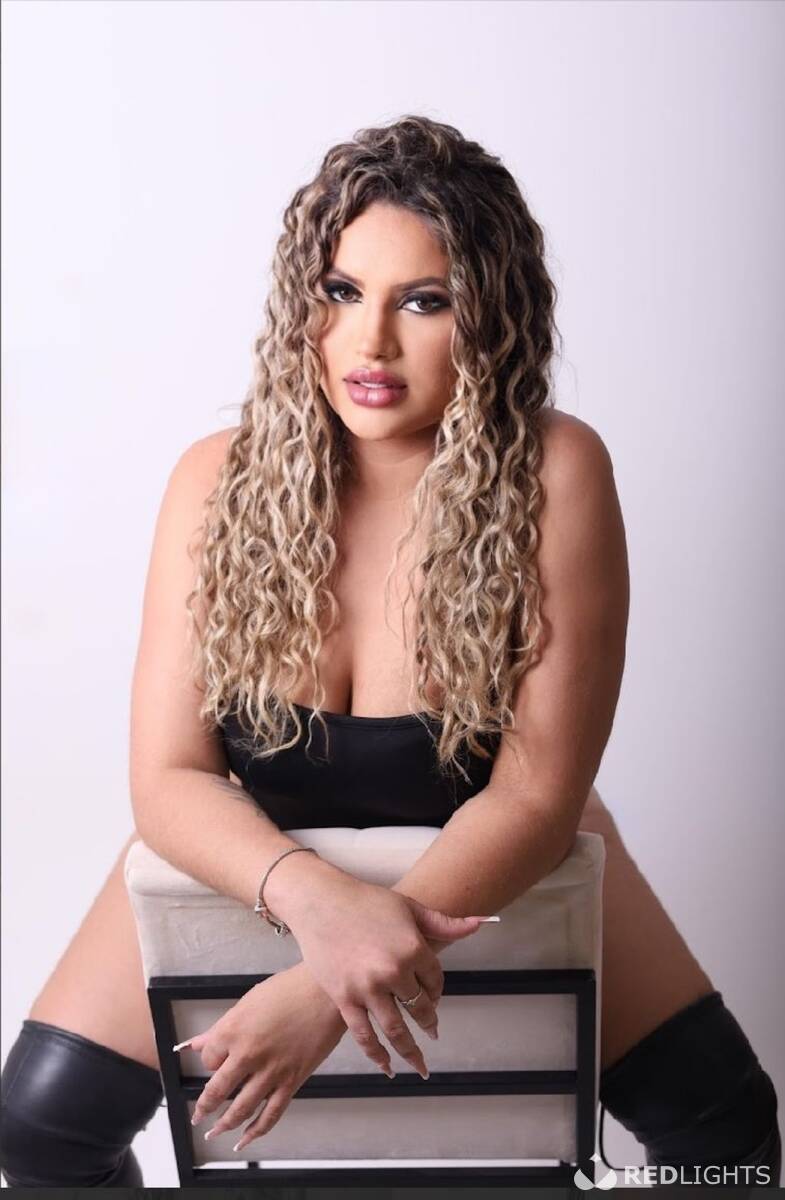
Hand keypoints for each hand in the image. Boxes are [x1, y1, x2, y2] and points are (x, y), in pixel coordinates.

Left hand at [181, 962, 350, 1151]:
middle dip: (204, 1106)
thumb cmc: (289, 990)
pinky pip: (270, 1114)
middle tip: (198, 1115)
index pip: (208, 1059)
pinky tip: (244, 1140)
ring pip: (240, 1109)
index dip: (209, 1061)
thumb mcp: (248, 1002)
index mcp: (233, 1030)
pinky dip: (255, 1132)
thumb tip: (195, 1043)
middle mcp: (248, 1054)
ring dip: (224, 1125)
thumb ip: (221, 1028)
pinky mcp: (291, 1082)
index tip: (214, 1061)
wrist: (326, 993)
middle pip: (217, 1090)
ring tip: (214, 1132)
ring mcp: (270, 1072)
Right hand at [284, 874, 489, 1078]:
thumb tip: (480, 923)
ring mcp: (367, 989)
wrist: (319, 901)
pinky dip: (377, 1055)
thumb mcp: (408, 906)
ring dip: (410, 1051)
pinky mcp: (344, 998)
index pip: (435, 980)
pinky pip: (364, 1035)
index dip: (437, 989)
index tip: (433, 995)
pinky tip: (387, 1066)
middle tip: (433, 1032)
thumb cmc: (365, 900)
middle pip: (420, 1007)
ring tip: (420, 1065)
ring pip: (396, 1030)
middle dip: (429, 1022)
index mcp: (413, 948)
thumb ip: (444, 922)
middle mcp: (393, 972)